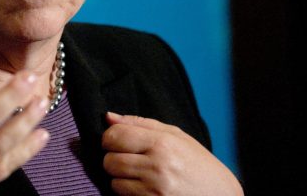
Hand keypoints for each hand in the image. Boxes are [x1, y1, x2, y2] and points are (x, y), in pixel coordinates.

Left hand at [102, 112, 242, 195]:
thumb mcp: (175, 135)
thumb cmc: (198, 163)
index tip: (116, 142)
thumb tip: (108, 117)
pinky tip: (145, 188)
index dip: (109, 138)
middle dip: (114, 160)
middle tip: (130, 160)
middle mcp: (157, 167)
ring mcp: (155, 190)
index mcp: (162, 143)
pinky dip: (129, 193)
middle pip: (110, 161)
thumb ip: (139, 123)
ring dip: (121, 179)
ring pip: (114, 182)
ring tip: (140, 175)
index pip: (114, 136)